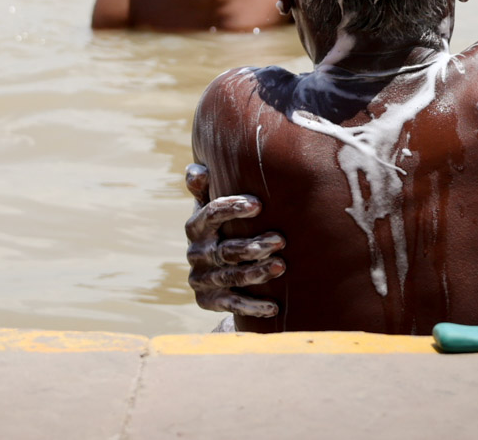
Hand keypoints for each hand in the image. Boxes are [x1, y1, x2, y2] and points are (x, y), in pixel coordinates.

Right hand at [184, 163, 285, 317]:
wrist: (211, 272)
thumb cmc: (219, 229)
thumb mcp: (209, 208)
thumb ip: (204, 188)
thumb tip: (197, 171)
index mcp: (196, 227)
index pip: (210, 215)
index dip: (232, 208)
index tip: (258, 205)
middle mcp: (196, 253)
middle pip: (225, 250)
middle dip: (253, 245)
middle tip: (281, 240)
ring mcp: (202, 278)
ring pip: (231, 277)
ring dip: (256, 273)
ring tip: (281, 266)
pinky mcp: (209, 300)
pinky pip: (231, 304)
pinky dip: (252, 306)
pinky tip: (273, 306)